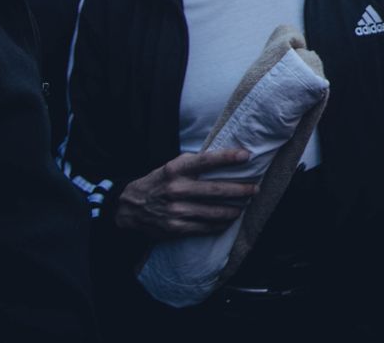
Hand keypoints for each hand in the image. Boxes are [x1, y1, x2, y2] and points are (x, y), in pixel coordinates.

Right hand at [115, 149, 256, 238]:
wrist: (129, 208)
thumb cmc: (158, 183)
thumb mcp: (171, 167)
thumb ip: (195, 164)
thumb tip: (227, 158)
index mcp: (176, 170)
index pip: (206, 161)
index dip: (228, 157)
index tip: (247, 155)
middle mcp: (176, 189)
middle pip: (217, 190)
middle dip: (241, 190)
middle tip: (254, 189)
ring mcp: (176, 211)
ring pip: (215, 212)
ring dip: (235, 209)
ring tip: (245, 204)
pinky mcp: (176, 228)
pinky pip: (206, 227)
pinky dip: (222, 224)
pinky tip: (230, 219)